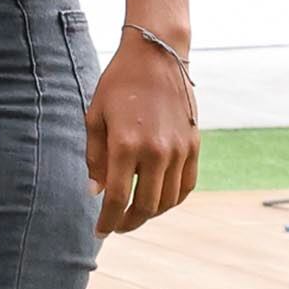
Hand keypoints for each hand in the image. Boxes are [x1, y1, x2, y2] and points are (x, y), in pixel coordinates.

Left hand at [86, 30, 197, 235]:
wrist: (156, 57)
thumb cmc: (118, 85)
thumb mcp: (94, 118)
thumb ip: (94, 158)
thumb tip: (96, 192)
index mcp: (126, 146)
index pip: (116, 198)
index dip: (107, 220)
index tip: (99, 231)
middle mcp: (156, 152)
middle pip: (145, 205)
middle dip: (128, 222)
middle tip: (115, 226)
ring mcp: (180, 150)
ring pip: (168, 200)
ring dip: (151, 214)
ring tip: (134, 214)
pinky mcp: (194, 145)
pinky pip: (187, 185)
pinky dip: (173, 199)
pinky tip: (159, 201)